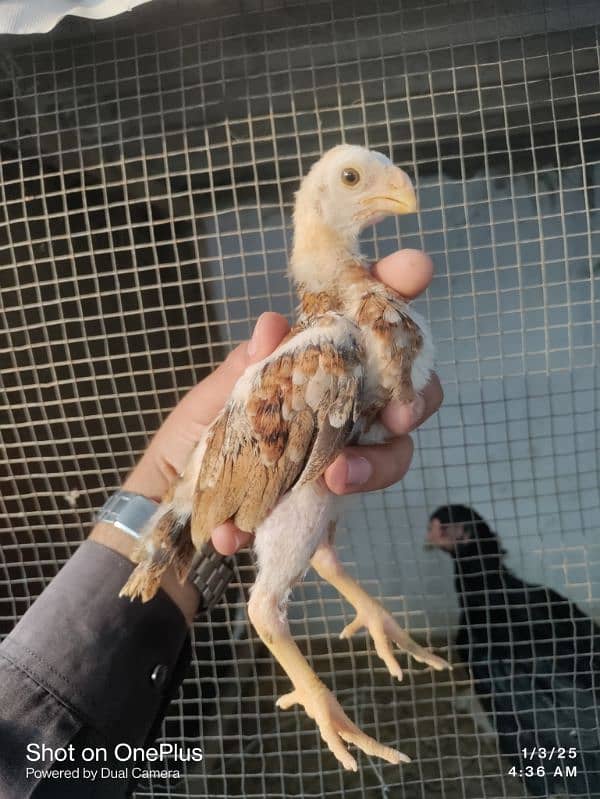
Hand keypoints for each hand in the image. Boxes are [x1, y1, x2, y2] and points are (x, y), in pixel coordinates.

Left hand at [122, 249, 442, 555]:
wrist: (171, 505)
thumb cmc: (194, 439)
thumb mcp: (211, 400)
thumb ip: (245, 368)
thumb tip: (272, 324)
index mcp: (311, 360)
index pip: (362, 316)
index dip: (394, 288)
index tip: (415, 270)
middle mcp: (338, 399)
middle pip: (406, 385)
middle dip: (417, 393)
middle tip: (400, 414)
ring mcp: (342, 447)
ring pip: (395, 448)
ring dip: (379, 462)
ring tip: (337, 477)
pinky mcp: (329, 495)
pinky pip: (349, 499)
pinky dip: (323, 506)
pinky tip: (262, 524)